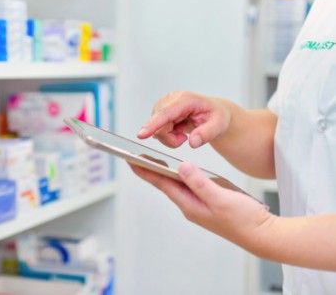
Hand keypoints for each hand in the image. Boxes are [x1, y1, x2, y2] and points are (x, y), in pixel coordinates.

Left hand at [128, 162, 273, 248]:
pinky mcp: (207, 203)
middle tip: (135, 157)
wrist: (262, 234)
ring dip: (163, 173)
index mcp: (189, 204)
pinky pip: (188, 187)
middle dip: (150, 170)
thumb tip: (181, 167)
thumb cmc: (243, 219)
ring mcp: (198, 206)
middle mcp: (190, 205)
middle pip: (165, 184)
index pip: (162, 184)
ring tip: (151, 161)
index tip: (130, 160)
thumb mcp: (220, 198)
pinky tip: (180, 172)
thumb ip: (200, 182)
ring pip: (176, 186)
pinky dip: (180, 177)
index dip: (145, 170)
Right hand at [137, 91, 231, 148]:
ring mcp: (164, 104)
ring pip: (157, 129)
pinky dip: (167, 135)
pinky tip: (177, 130)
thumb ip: (207, 134)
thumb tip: (193, 142)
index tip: (141, 135)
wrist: (213, 112)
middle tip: (185, 139)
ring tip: (183, 133)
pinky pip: (157, 129)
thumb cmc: (216, 116)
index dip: (153, 125)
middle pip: (159, 125)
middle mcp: (171, 99)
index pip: (165, 113)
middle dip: (170, 138)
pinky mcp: (160, 111)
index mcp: (186, 99)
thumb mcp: (219, 125)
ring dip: (169, 137)